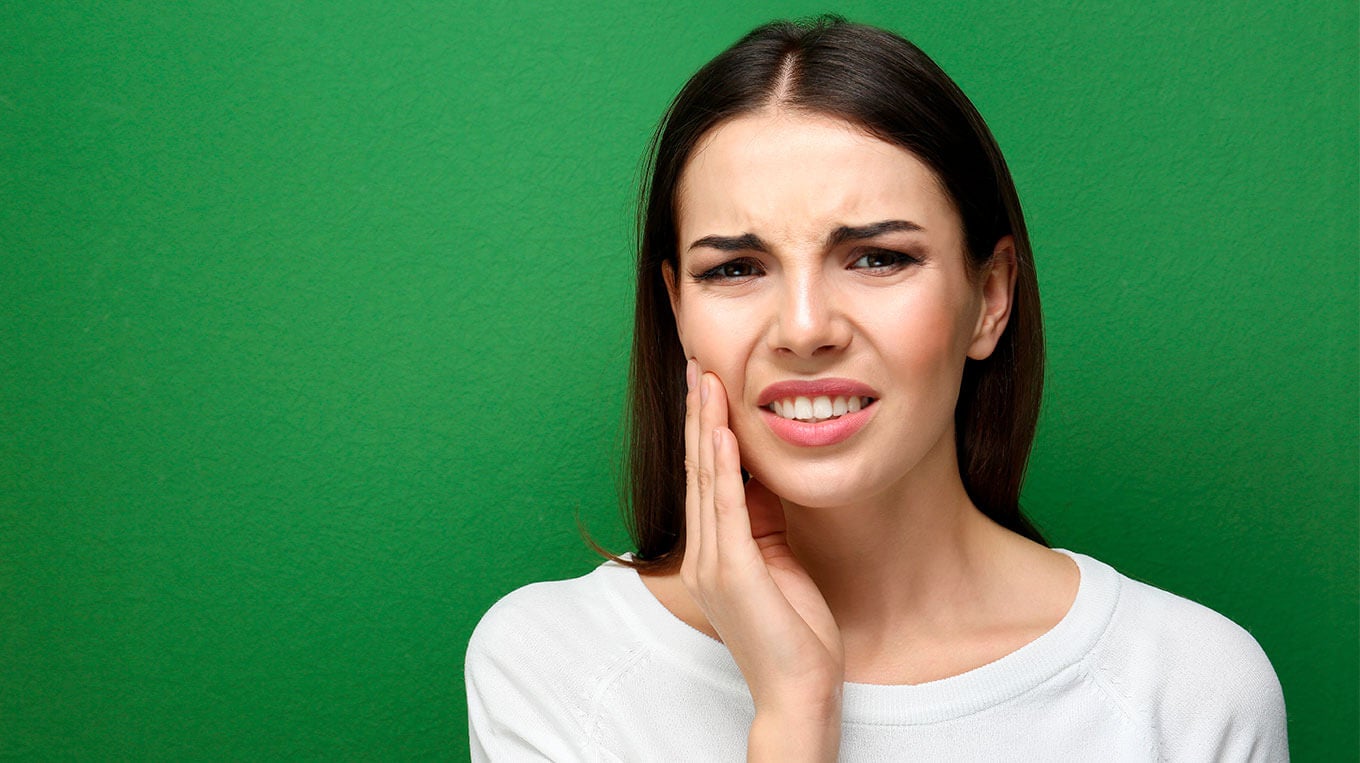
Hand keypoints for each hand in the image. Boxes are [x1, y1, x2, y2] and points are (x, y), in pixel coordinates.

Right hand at [679, 360, 843, 759]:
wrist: (798, 692)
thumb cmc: (795, 633)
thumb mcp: (779, 562)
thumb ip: (765, 521)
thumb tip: (763, 475)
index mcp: (712, 551)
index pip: (705, 475)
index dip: (706, 426)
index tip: (707, 382)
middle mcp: (701, 553)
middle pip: (698, 468)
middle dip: (699, 413)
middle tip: (696, 363)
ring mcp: (712, 564)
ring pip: (707, 479)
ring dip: (707, 426)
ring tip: (706, 381)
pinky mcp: (733, 574)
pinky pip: (726, 509)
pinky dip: (725, 468)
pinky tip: (724, 434)